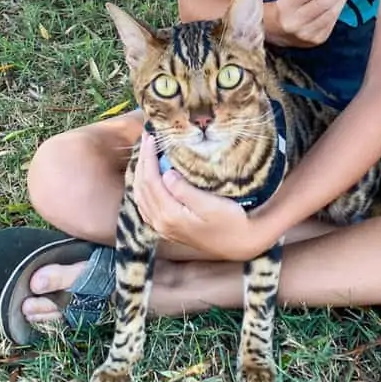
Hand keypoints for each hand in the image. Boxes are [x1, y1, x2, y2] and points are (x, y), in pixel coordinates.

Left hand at [133, 133, 268, 260]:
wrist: (239, 244)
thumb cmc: (230, 221)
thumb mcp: (210, 205)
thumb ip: (185, 191)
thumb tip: (166, 174)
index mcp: (170, 216)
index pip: (150, 181)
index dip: (148, 158)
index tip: (151, 137)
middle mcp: (161, 223)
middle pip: (142, 188)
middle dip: (142, 162)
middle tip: (146, 140)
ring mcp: (163, 228)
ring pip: (141, 198)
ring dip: (140, 174)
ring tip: (146, 155)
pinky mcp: (168, 229)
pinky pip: (146, 207)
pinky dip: (143, 189)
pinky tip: (149, 179)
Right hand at [270, 0, 356, 46]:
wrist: (269, 31)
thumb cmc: (278, 6)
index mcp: (284, 7)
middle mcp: (295, 22)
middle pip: (323, 3)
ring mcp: (306, 34)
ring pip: (330, 14)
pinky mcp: (315, 40)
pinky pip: (331, 22)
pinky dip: (338, 9)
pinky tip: (342, 0)